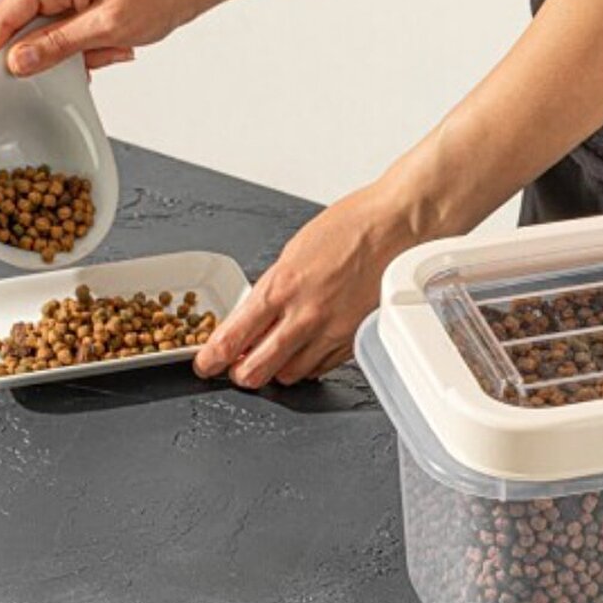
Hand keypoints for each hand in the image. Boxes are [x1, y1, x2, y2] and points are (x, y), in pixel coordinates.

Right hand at [0, 0, 204, 75]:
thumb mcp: (108, 28)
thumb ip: (59, 45)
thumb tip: (18, 61)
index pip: (1, 16)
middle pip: (12, 24)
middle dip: (36, 55)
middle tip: (61, 74)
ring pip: (35, 31)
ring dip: (63, 52)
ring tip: (105, 50)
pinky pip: (54, 28)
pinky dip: (74, 46)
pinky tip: (105, 47)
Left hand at [194, 185, 412, 388]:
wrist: (397, 227)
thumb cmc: (351, 227)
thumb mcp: (294, 251)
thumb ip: (273, 288)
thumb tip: (254, 316)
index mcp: (282, 287)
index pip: (233, 337)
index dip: (211, 359)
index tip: (205, 364)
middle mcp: (305, 315)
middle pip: (256, 370)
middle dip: (241, 373)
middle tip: (237, 366)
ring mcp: (331, 332)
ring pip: (289, 375)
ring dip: (276, 370)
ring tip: (275, 354)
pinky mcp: (354, 340)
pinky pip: (321, 368)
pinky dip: (308, 364)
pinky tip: (305, 349)